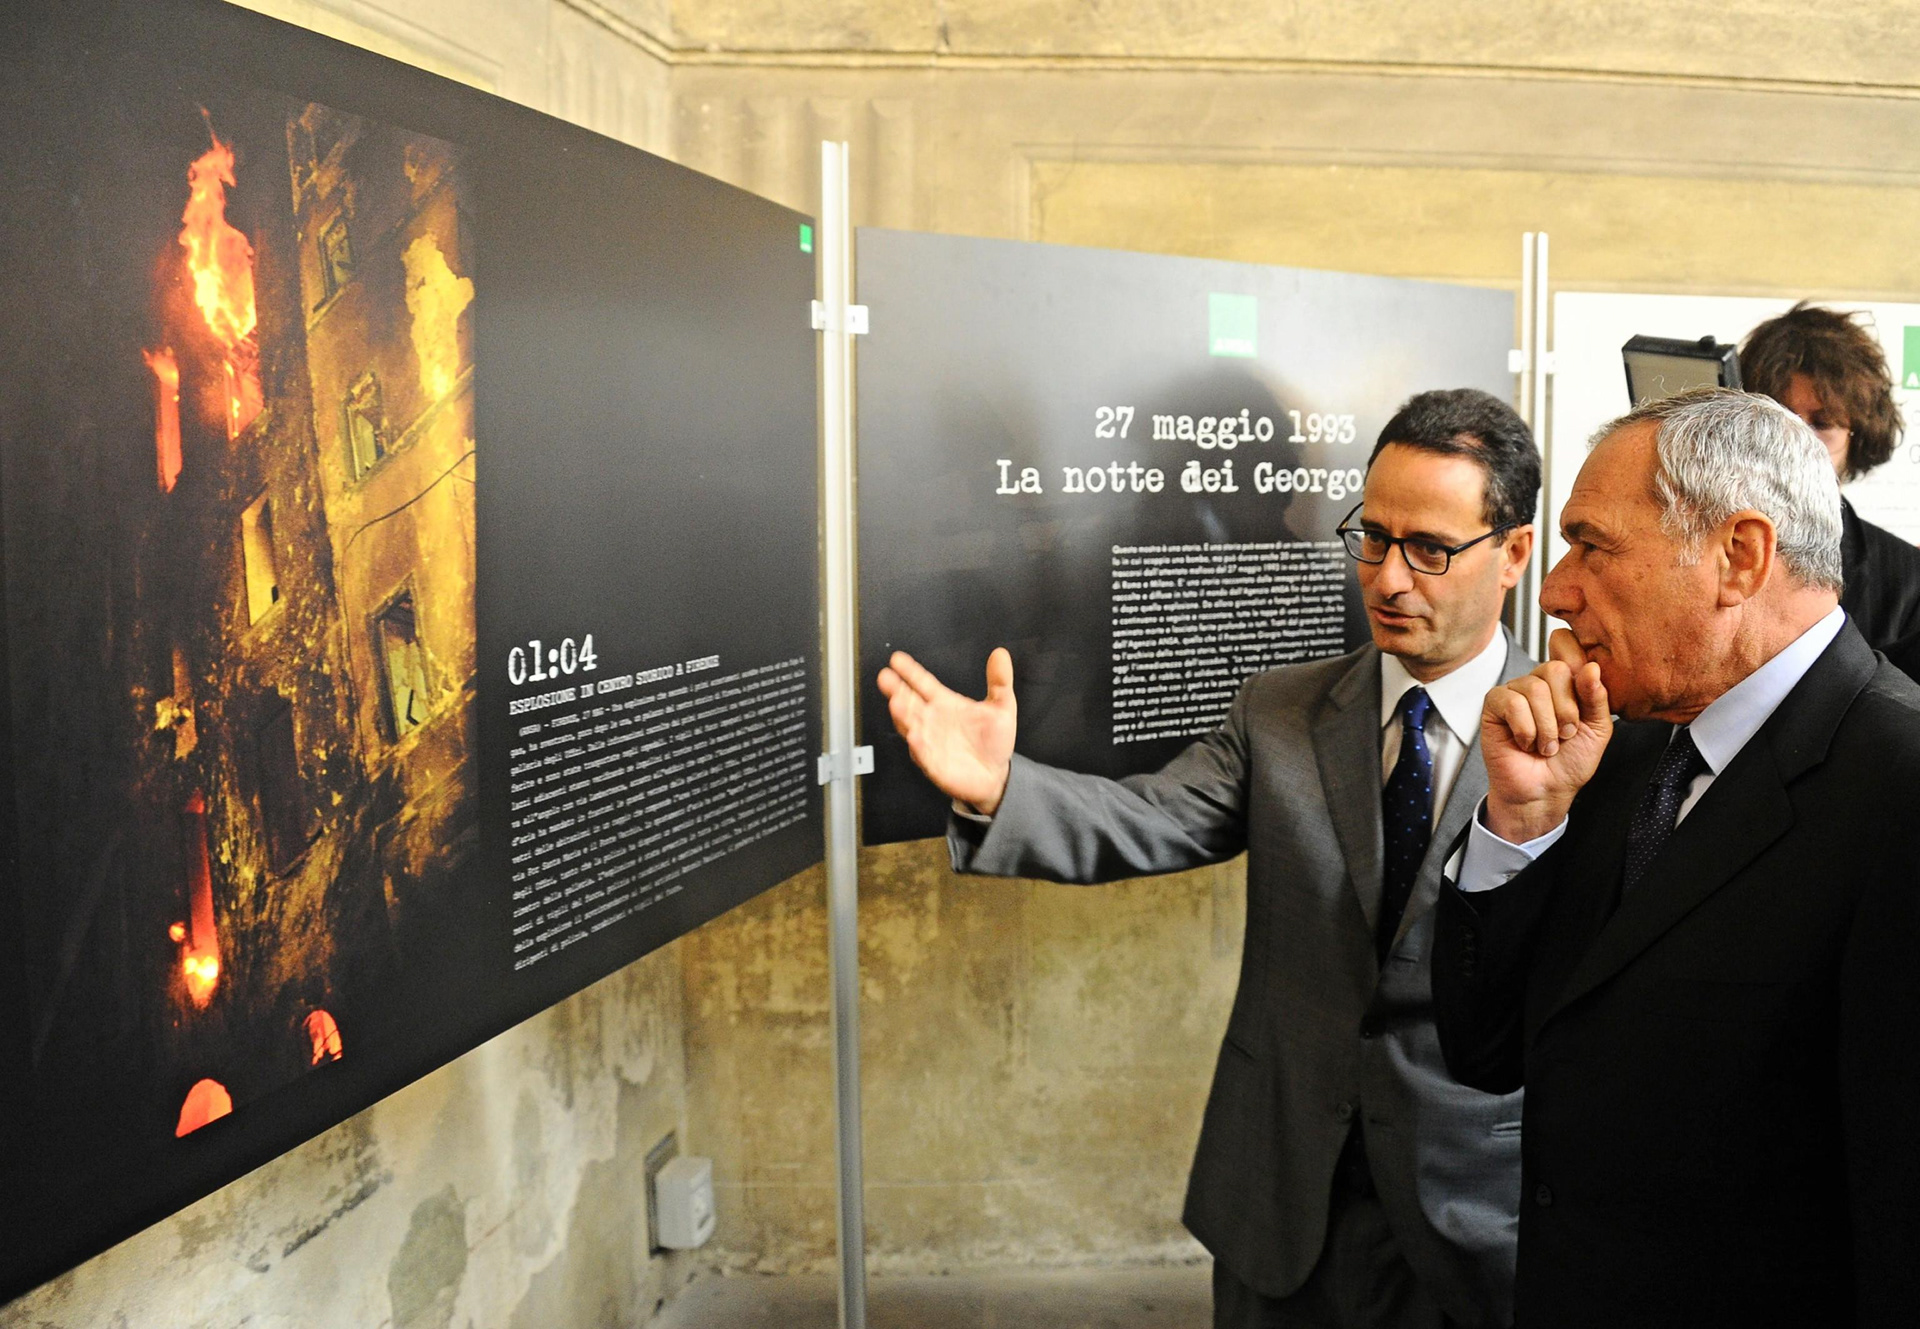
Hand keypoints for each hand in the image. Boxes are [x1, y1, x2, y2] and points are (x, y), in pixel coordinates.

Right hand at [876, 648, 1017, 814]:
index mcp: (945, 703)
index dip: (910, 672)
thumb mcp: (1002, 707)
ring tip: (896, 703)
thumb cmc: (993, 741)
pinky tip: (914, 736)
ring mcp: (929, 741)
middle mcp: (932, 720)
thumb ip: (999, 681)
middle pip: (909, 701)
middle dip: (896, 690)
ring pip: (910, 726)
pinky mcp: (933, 763)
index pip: (923, 683)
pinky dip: (917, 745)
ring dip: (902, 715)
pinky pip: (922, 753)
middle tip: (886, 677)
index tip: (896, 659)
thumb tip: (1001, 654)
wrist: (996, 775)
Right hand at [1480, 629, 1612, 843]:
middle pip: (1555, 669)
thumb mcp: (1597, 729)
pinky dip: (1525, 728)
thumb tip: (1591, 667)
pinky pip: (1512, 702)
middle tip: (1566, 734)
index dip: (1578, 665)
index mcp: (1566, 682)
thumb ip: (1597, 697)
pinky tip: (1526, 743)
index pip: (1568, 647)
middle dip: (1566, 709)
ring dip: (1546, 726)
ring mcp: (1515, 691)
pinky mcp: (1493, 706)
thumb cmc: (1571, 762)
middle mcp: (1539, 682)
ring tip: (1547, 745)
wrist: (1546, 791)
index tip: (1584, 699)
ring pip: (1534, 688)